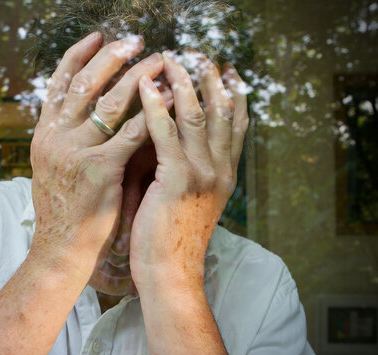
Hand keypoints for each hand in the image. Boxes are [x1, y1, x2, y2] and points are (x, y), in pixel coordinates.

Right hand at [29, 32, 170, 276]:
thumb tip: (85, 110)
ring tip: (161, 62)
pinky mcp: (99, 169)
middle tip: (135, 40)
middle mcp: (55, 136)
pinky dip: (154, 114)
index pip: (58, 84)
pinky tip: (170, 102)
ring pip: (110, 102)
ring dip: (138, 77)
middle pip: (83, 84)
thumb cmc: (64, 208)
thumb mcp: (53, 165)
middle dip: (110, 57)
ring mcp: (75, 152)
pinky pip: (132, 133)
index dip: (77, 56)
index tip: (98, 36)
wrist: (61, 248)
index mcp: (43, 133)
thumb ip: (65, 136)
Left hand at [130, 52, 248, 290]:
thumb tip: (172, 138)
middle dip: (211, 79)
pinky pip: (166, 133)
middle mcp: (221, 169)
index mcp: (225, 174)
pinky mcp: (177, 179)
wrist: (171, 273)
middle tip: (199, 54)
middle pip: (222, 112)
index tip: (225, 70)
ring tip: (172, 60)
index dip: (232, 94)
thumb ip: (188, 168)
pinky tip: (145, 87)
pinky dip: (156, 106)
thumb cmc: (173, 238)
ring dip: (184, 83)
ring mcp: (202, 173)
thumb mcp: (190, 198)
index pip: (236, 125)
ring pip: (197, 116)